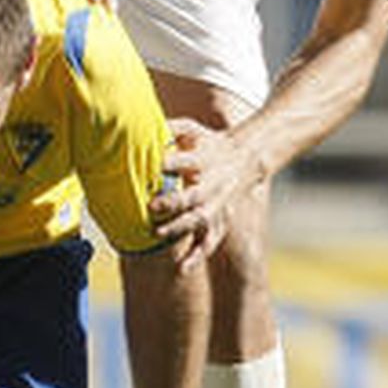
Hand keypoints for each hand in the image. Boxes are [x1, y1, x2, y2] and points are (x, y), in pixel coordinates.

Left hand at [153, 119, 257, 254]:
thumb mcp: (193, 129)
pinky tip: (183, 268)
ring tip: (159, 234)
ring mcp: (217, 205)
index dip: (171, 163)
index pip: (187, 161)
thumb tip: (141, 120)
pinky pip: (210, 241)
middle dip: (173, 202)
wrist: (246, 159)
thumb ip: (170, 126)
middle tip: (151, 206)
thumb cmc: (209, 142)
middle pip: (193, 195)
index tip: (151, 165)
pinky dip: (198, 256)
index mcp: (205, 159)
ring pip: (200, 220)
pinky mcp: (219, 220)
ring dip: (180, 228)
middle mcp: (212, 184)